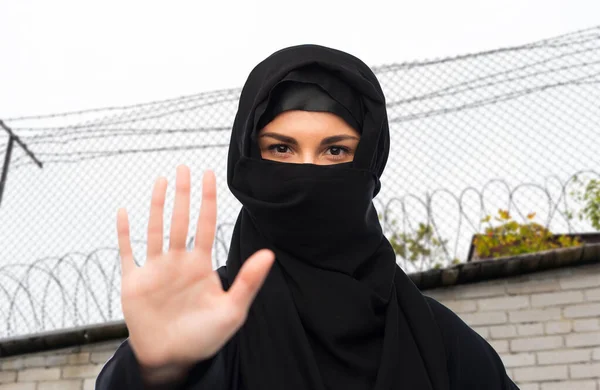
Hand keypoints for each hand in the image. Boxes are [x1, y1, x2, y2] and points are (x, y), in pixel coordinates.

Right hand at [117, 165, 273, 368]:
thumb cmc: (204, 336)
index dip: (207, 200)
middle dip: (183, 194)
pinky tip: (124, 212)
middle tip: (184, 168)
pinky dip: (124, 233)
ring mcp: (155, 269)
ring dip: (156, 205)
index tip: (210, 175)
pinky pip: (127, 252)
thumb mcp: (232, 310)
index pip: (206, 224)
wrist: (172, 358)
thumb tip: (268, 254)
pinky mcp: (134, 282)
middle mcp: (178, 261)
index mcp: (201, 264)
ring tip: (161, 181)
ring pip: (155, 229)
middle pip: (180, 220)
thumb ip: (248, 282)